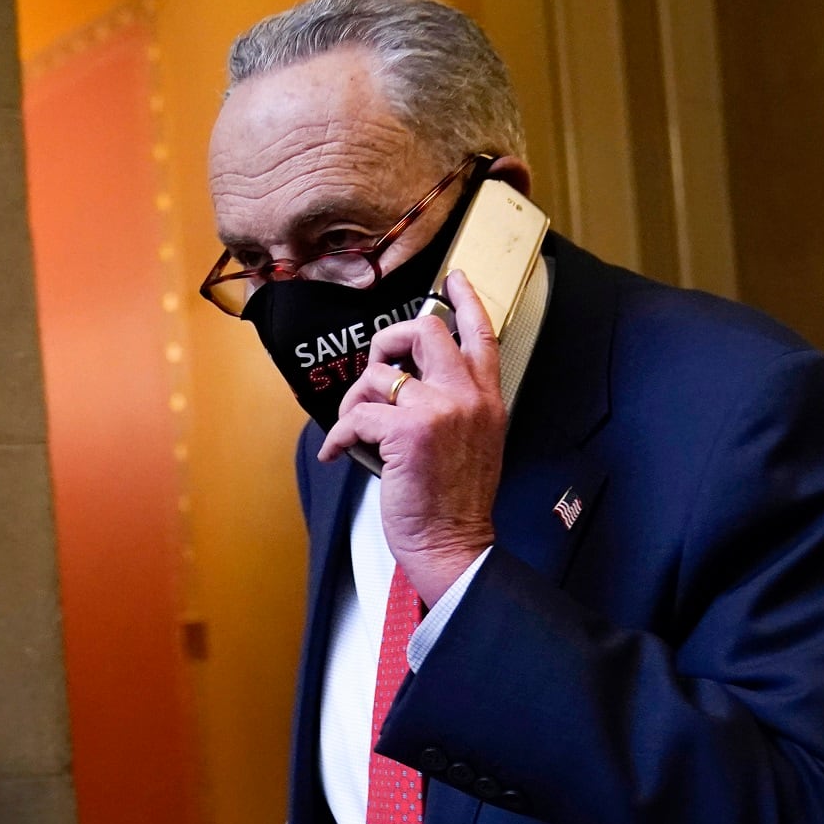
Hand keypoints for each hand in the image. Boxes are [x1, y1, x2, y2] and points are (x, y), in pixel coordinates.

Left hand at [317, 269, 506, 602]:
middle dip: (386, 341)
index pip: (481, 333)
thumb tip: (408, 382)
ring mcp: (439, 410)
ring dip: (355, 401)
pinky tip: (337, 453)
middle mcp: (467, 396)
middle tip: (376, 369)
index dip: (465, 299)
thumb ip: (455, 405)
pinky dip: (339, 434)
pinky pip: (358, 415)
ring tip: (354, 429)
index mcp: (486, 398)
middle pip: (424, 330)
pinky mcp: (408, 431)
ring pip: (379, 374)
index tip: (453, 278)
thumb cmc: (455, 502)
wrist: (454, 544)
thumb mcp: (475, 442)